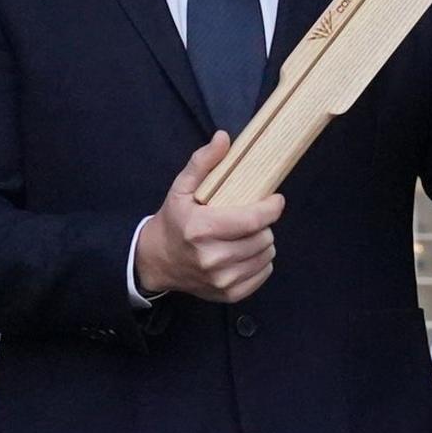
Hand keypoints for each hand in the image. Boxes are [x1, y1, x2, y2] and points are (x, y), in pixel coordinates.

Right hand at [134, 131, 286, 302]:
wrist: (156, 261)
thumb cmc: (173, 221)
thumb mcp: (181, 188)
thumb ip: (203, 162)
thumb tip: (224, 138)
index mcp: (201, 230)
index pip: (253, 220)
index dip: (272, 208)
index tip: (275, 200)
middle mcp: (212, 258)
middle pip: (263, 238)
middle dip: (263, 225)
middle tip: (252, 219)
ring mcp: (221, 280)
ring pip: (266, 255)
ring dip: (263, 242)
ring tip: (249, 235)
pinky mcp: (228, 294)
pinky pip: (262, 274)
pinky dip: (260, 262)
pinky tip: (246, 253)